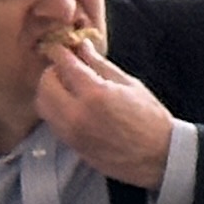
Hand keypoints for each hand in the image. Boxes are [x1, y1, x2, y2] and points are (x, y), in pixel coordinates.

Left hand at [33, 40, 179, 188]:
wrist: (161, 157)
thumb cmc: (152, 119)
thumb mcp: (131, 85)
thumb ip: (101, 65)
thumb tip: (83, 46)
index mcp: (95, 94)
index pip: (64, 64)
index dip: (59, 52)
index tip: (60, 48)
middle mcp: (77, 113)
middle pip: (45, 83)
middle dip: (53, 72)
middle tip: (66, 70)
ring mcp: (72, 132)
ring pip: (43, 103)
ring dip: (50, 91)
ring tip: (67, 89)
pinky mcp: (71, 144)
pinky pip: (52, 121)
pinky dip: (56, 109)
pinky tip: (72, 107)